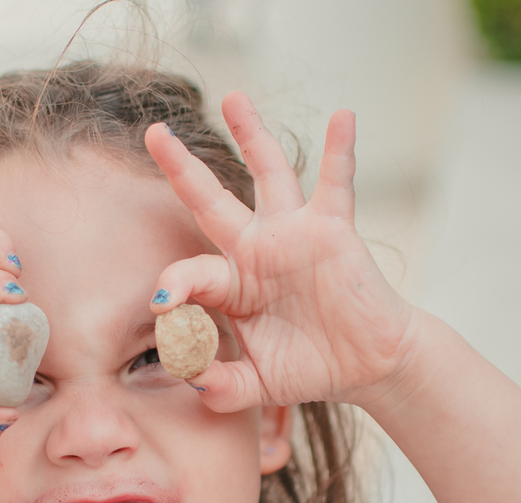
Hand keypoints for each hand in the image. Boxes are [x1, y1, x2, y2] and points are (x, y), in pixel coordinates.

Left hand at [144, 93, 417, 410]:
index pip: (189, 272)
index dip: (174, 286)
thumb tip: (193, 381)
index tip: (164, 305)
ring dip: (252, 134)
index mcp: (230, 283)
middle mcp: (255, 249)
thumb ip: (223, 387)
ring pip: (269, 173)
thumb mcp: (258, 384)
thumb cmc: (309, 367)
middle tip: (154, 132)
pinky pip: (338, 183)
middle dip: (181, 167)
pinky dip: (341, 150)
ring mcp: (293, 234)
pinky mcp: (333, 229)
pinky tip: (343, 116)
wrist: (367, 366)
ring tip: (233, 97)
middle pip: (210, 199)